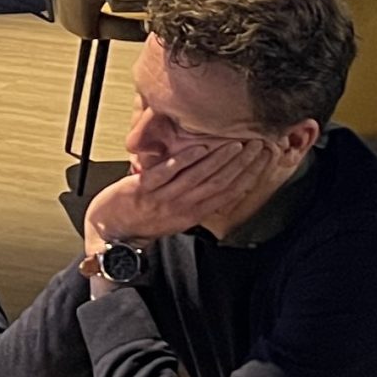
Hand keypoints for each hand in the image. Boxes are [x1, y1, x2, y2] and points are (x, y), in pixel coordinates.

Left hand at [84, 137, 274, 266]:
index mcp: (194, 214)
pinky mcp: (141, 190)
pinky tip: (199, 147)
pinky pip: (166, 173)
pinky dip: (184, 160)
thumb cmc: (145, 220)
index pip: (230, 194)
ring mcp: (161, 199)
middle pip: (219, 184)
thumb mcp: (179, 215)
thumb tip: (225, 185)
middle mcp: (182, 208)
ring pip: (197, 177)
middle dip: (242, 164)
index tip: (265, 158)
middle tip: (258, 145)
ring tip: (237, 144)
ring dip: (219, 159)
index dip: (250, 176)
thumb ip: (200, 200)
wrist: (111, 232)